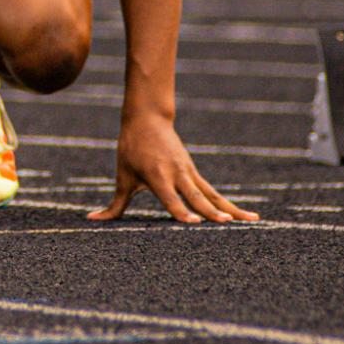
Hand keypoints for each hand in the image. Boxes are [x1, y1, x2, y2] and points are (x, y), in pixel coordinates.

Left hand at [88, 111, 258, 224]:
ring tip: (252, 220)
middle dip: (211, 212)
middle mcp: (177, 174)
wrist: (148, 118)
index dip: (180, 211)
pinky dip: (230, 204)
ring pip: (213, 195)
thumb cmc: (131, 149)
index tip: (193, 223)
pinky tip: (246, 216)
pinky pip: (214, 192)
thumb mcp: (122, 176)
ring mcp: (189, 173)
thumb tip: (91, 220)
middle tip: (226, 224)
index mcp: (158, 176)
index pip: (170, 198)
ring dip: (232, 209)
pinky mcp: (195, 173)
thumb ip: (114, 205)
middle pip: (197, 197)